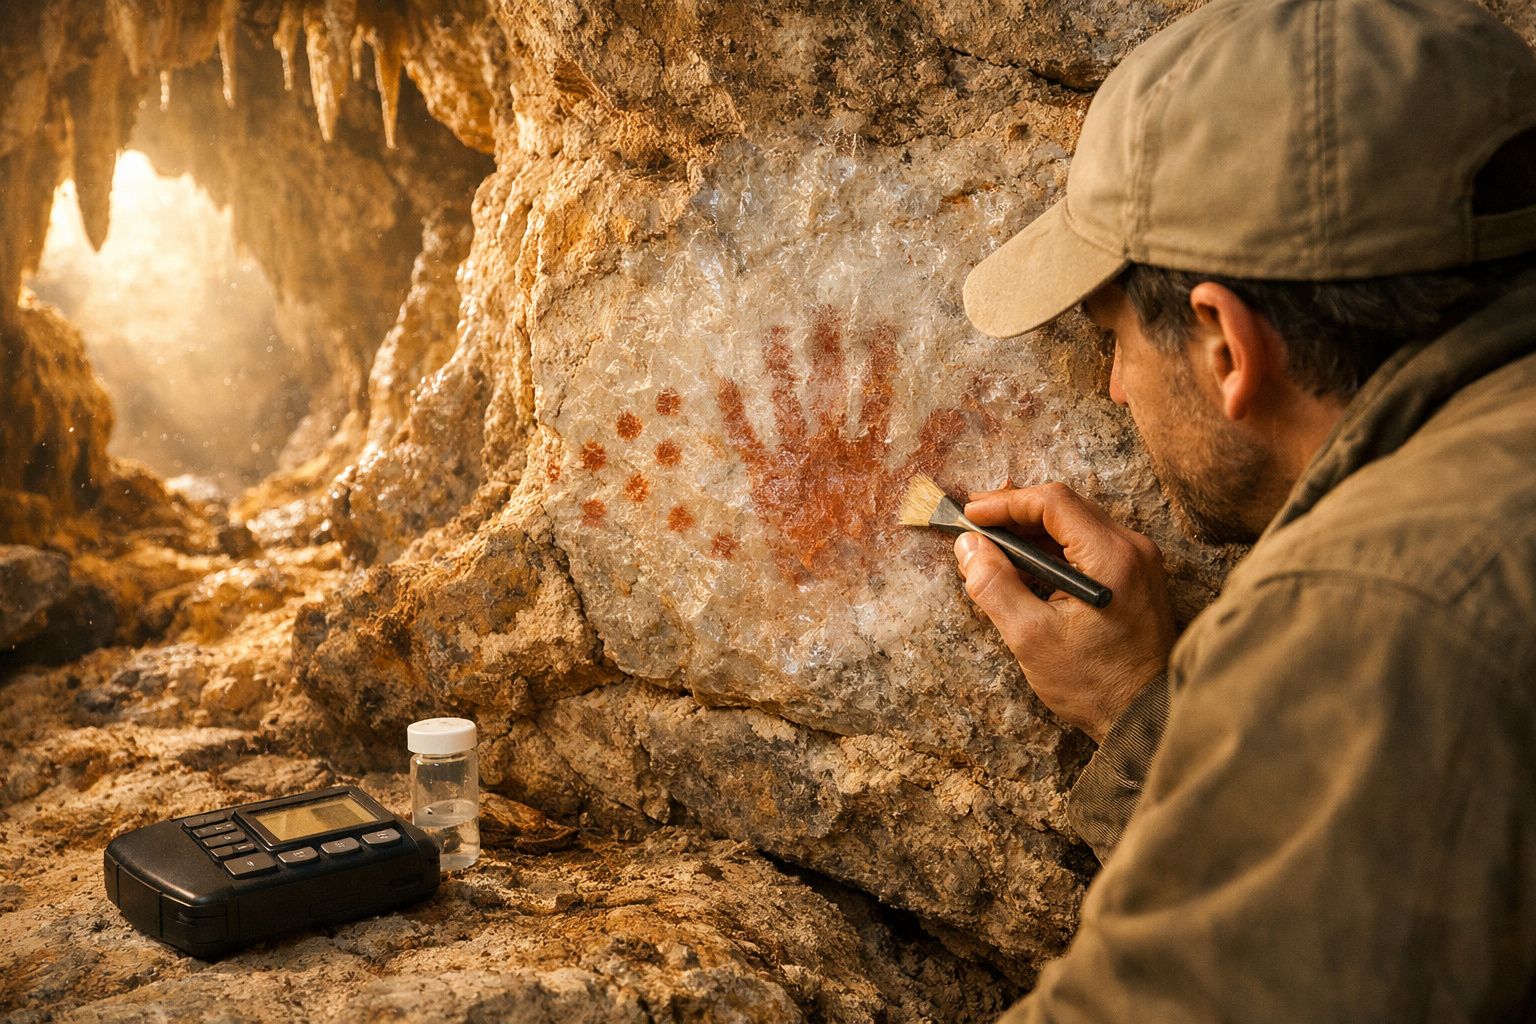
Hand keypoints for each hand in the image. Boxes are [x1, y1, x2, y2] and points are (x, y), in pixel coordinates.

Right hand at [954, 483, 1175, 742]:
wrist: (1146, 717)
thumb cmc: (1094, 684)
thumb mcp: (1031, 636)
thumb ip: (995, 585)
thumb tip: (968, 546)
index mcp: (1111, 556)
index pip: (1053, 502)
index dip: (1005, 503)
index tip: (970, 515)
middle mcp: (1132, 548)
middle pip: (1065, 508)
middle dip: (1015, 515)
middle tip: (974, 529)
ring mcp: (1138, 562)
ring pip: (1075, 526)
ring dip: (1032, 534)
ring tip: (992, 552)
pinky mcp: (1135, 578)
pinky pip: (1087, 548)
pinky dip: (1053, 552)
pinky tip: (1024, 570)